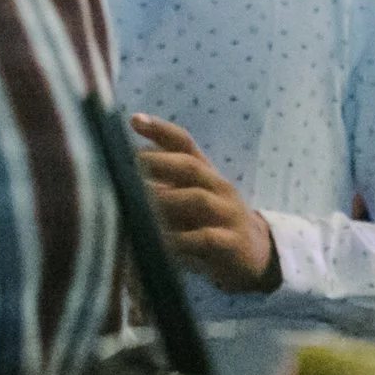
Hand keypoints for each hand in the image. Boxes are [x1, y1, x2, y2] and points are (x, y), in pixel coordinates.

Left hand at [129, 114, 275, 292]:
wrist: (255, 254)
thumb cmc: (209, 224)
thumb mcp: (187, 201)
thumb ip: (161, 185)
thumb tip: (119, 172)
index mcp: (205, 174)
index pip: (184, 144)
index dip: (160, 130)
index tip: (133, 119)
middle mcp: (218, 188)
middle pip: (191, 166)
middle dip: (159, 163)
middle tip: (129, 167)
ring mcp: (228, 214)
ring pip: (198, 199)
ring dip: (166, 201)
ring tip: (139, 208)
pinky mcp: (232, 243)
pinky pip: (206, 238)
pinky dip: (181, 240)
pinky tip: (159, 244)